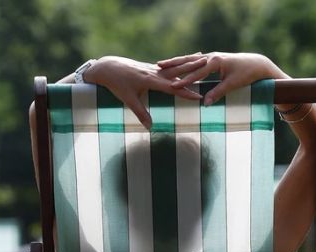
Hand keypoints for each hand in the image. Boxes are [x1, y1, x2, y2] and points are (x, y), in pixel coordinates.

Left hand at [83, 56, 202, 128]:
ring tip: (203, 60)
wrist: (108, 67)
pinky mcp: (151, 67)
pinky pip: (169, 66)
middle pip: (177, 72)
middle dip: (193, 71)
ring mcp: (153, 68)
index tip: (199, 96)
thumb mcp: (128, 100)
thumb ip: (140, 113)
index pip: (172, 87)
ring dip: (188, 64)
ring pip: (174, 67)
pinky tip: (186, 62)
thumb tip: (150, 128)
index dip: (186, 92)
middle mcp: (154, 72)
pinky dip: (179, 64)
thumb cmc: (117, 84)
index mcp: (150, 80)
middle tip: (208, 68)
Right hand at [158, 52, 286, 105]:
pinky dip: (182, 61)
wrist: (256, 64)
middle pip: (188, 61)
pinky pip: (193, 59)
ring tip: (160, 64)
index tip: (172, 86)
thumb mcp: (233, 84)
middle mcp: (211, 56)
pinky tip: (174, 63)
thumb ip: (218, 93)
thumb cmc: (246, 74)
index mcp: (215, 62)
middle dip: (173, 66)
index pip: (196, 73)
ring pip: (188, 59)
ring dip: (174, 62)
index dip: (184, 80)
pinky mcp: (211, 58)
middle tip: (158, 68)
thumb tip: (206, 103)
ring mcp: (210, 56)